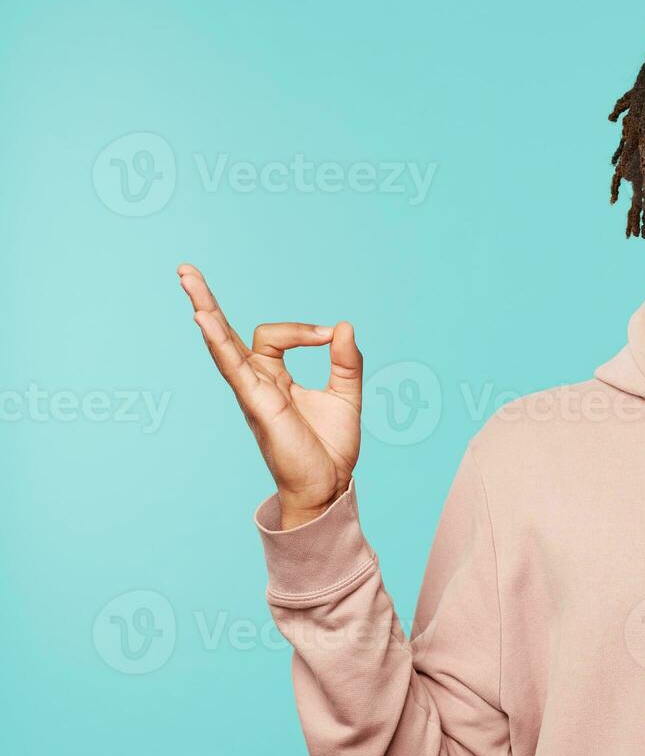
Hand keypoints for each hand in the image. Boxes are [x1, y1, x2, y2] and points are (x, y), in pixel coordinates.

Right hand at [178, 262, 362, 527]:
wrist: (328, 486)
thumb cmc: (330, 447)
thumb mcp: (346, 395)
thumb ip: (346, 361)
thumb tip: (344, 326)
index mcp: (275, 377)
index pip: (276, 335)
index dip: (304, 330)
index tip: (330, 337)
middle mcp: (256, 382)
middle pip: (227, 333)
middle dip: (206, 302)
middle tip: (186, 270)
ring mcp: (252, 392)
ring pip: (223, 344)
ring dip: (206, 310)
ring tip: (187, 279)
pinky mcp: (256, 404)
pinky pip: (233, 367)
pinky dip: (220, 343)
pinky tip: (204, 320)